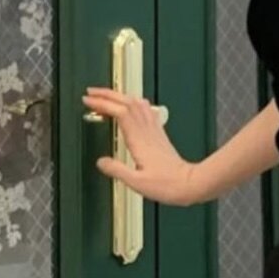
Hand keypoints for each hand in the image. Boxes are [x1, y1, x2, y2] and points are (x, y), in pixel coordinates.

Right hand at [81, 87, 199, 205]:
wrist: (190, 184)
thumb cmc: (167, 185)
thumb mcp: (136, 182)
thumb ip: (117, 170)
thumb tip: (100, 162)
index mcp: (139, 140)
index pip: (120, 112)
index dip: (103, 104)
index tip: (88, 101)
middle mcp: (147, 131)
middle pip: (127, 102)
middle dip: (107, 94)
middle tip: (90, 92)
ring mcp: (154, 131)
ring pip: (136, 103)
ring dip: (120, 96)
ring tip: (106, 96)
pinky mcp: (159, 134)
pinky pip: (146, 111)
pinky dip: (135, 103)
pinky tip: (132, 105)